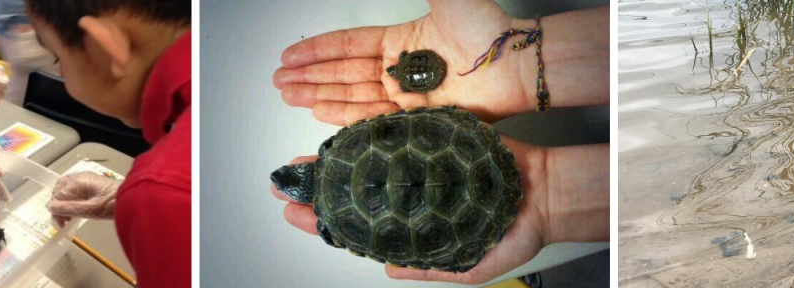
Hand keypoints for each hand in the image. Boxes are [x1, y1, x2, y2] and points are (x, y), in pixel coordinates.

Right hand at [48, 172, 121, 225]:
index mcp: (78, 181)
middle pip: (60, 189)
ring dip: (64, 203)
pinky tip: (76, 210)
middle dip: (58, 204)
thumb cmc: (113, 204)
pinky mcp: (92, 184)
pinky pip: (75, 190)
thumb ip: (69, 208)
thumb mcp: (90, 210)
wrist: (135, 198)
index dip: (57, 211)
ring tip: (69, 217)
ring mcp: (86, 179)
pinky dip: (72, 200)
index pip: (58, 195)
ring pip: (67, 189)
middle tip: (63, 220)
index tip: (61, 225)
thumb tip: (50, 207)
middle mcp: (79, 177)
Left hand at [270, 139, 608, 284]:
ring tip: (305, 160)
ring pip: (366, 165)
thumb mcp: (471, 265)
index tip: (294, 212)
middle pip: (355, 192)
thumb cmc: (514, 234)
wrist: (547, 194)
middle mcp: (410, 198)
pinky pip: (395, 139)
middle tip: (285, 181)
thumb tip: (388, 270)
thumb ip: (428, 266)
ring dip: (335, 161)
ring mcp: (419, 171)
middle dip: (319, 187)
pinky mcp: (432, 144)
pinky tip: (346, 137)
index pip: (359, 226)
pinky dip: (369, 138)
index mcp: (413, 229)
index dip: (325, 221)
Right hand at [274, 0, 607, 124]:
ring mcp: (406, 96)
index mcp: (400, 41)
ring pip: (350, 95)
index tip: (289, 56)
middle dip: (308, 76)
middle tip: (278, 81)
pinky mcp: (416, 119)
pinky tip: (319, 111)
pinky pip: (372, 117)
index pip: (347, 46)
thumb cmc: (487, 29)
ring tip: (288, 94)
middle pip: (342, 73)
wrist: (516, 64)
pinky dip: (343, 115)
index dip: (317, 50)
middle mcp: (399, 70)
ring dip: (317, 94)